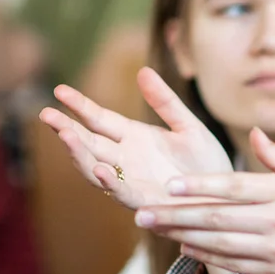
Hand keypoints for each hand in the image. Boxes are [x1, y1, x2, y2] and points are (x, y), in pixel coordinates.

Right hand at [40, 67, 231, 209]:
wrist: (227, 198)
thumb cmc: (207, 163)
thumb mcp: (188, 126)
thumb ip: (165, 102)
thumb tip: (143, 70)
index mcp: (134, 137)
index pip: (99, 119)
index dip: (79, 106)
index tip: (59, 90)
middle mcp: (127, 159)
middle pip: (89, 142)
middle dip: (67, 129)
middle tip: (46, 114)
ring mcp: (132, 181)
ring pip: (96, 167)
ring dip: (80, 154)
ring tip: (66, 136)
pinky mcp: (144, 202)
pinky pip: (122, 192)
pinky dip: (110, 182)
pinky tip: (101, 169)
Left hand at [133, 128, 274, 273]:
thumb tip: (255, 132)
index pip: (235, 187)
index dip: (200, 185)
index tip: (169, 184)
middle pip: (218, 217)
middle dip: (176, 215)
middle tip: (143, 213)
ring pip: (219, 242)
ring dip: (182, 236)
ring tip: (155, 229)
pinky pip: (233, 264)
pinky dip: (206, 257)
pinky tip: (184, 249)